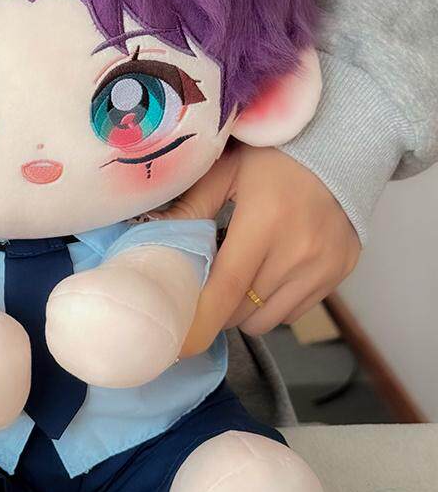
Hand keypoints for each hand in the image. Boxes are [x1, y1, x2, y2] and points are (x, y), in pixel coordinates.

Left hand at [160, 144, 360, 355]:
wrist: (340, 148)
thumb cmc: (272, 158)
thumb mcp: (226, 172)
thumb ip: (191, 207)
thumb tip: (150, 235)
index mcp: (265, 222)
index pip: (228, 288)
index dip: (202, 320)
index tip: (178, 343)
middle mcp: (299, 251)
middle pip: (244, 310)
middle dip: (216, 307)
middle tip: (203, 285)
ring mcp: (325, 266)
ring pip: (269, 318)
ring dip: (244, 310)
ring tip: (237, 278)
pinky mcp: (340, 274)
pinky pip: (295, 311)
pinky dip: (273, 304)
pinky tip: (267, 273)